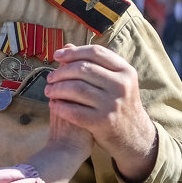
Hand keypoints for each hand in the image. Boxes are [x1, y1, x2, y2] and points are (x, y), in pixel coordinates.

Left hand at [46, 43, 157, 182]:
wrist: (133, 135)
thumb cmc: (119, 103)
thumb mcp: (115, 81)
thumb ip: (94, 64)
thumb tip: (66, 47)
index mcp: (125, 71)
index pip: (95, 52)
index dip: (73, 52)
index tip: (57, 56)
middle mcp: (121, 85)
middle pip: (83, 69)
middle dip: (61, 72)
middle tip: (50, 77)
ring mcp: (112, 103)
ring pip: (76, 89)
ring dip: (57, 89)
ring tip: (49, 91)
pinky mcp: (102, 121)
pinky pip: (74, 111)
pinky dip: (60, 107)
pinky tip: (53, 105)